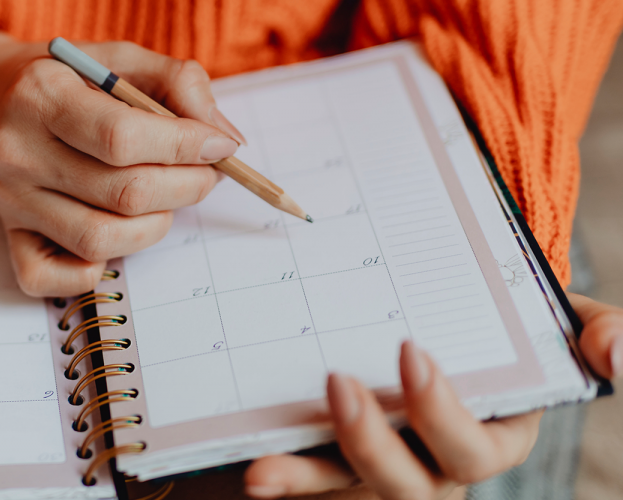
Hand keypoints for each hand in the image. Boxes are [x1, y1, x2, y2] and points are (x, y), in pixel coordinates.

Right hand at [0, 29, 241, 296]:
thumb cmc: (57, 78)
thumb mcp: (114, 57)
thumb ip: (176, 83)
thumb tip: (223, 139)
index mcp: (41, 94)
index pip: (123, 137)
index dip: (186, 147)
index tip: (219, 146)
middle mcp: (18, 151)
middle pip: (123, 194)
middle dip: (186, 187)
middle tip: (203, 174)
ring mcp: (10, 199)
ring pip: (100, 240)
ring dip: (153, 226)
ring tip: (163, 200)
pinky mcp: (7, 234)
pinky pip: (49, 278)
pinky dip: (90, 272)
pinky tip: (111, 236)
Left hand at [244, 293, 622, 498]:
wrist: (428, 330)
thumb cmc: (503, 328)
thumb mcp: (558, 323)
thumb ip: (600, 333)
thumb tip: (618, 358)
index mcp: (494, 438)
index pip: (477, 448)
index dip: (444, 412)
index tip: (409, 349)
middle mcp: (437, 469)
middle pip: (409, 484)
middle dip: (372, 443)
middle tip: (335, 383)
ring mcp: (383, 474)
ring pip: (348, 492)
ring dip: (305, 482)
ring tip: (260, 471)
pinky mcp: (336, 469)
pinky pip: (309, 483)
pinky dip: (281, 478)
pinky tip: (249, 469)